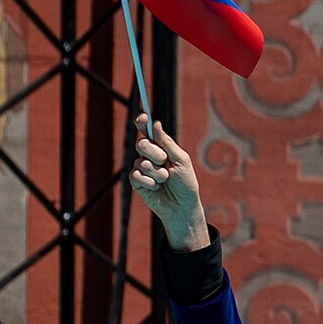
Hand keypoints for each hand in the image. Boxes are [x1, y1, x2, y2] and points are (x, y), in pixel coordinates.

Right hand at [127, 117, 208, 251]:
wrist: (183, 207)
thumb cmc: (185, 184)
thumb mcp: (181, 160)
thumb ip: (167, 143)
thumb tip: (155, 124)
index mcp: (160, 148)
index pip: (146, 131)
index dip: (142, 122)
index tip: (143, 117)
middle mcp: (149, 156)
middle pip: (142, 144)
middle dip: (155, 153)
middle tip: (164, 162)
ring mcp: (141, 168)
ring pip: (141, 162)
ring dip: (157, 173)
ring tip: (165, 180)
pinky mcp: (136, 181)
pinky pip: (137, 175)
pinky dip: (150, 182)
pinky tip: (157, 188)